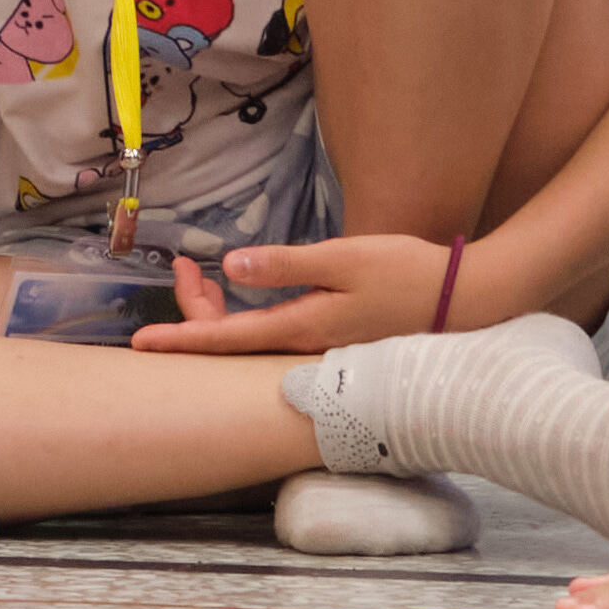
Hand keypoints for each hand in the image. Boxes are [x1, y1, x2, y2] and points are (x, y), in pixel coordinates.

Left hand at [119, 230, 464, 357]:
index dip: (182, 340)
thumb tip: (229, 265)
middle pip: (235, 339)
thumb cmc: (407, 274)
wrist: (468, 300)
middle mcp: (307, 349)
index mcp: (303, 330)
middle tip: (180, 269)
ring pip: (254, 337)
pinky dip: (250, 312)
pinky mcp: (335, 342)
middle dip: (197, 309)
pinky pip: (276, 334)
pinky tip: (243, 291)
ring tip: (197, 274)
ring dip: (221, 308)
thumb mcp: (343, 259)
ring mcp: (322, 349)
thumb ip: (286, 264)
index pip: (227, 340)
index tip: (140, 347)